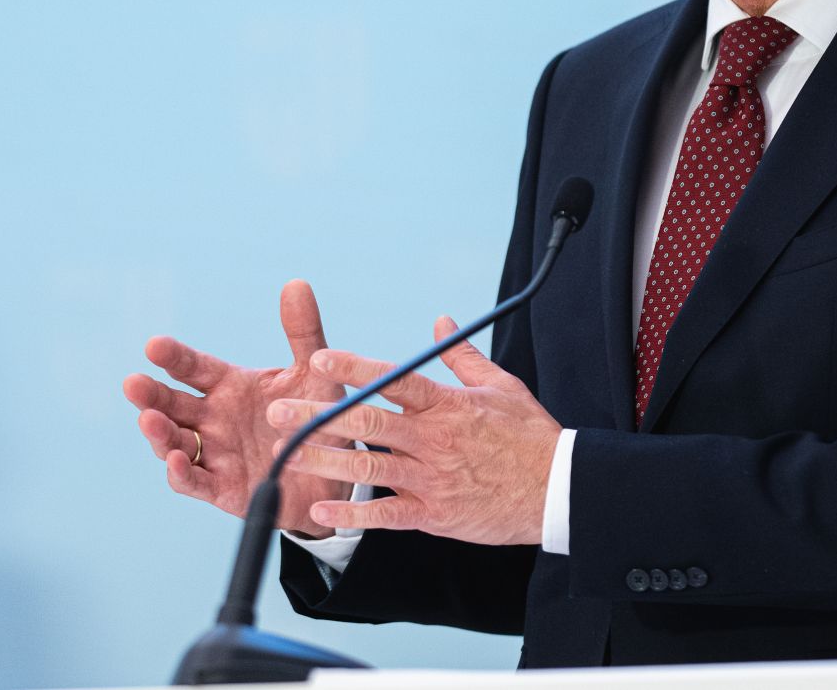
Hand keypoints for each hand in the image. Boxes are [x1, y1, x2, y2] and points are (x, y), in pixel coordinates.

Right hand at [123, 279, 350, 537]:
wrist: (337, 472)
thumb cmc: (318, 417)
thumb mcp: (314, 373)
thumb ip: (303, 332)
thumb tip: (298, 283)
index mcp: (229, 386)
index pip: (192, 368)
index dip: (173, 357)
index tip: (154, 345)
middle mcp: (214, 419)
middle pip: (172, 405)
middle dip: (151, 395)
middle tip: (133, 384)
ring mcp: (215, 454)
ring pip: (175, 442)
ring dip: (159, 433)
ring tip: (149, 420)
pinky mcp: (223, 488)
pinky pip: (195, 482)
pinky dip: (181, 473)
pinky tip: (175, 461)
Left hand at [269, 316, 560, 546]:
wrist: (558, 490)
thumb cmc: (531, 436)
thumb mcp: (501, 387)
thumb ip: (463, 356)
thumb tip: (440, 322)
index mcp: (447, 404)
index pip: (393, 378)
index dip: (354, 367)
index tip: (319, 358)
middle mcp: (433, 439)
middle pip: (366, 422)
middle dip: (317, 415)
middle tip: (278, 411)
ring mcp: (431, 478)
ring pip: (367, 466)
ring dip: (322, 460)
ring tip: (285, 455)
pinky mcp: (434, 514)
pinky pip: (386, 514)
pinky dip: (353, 513)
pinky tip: (322, 513)